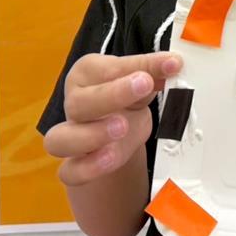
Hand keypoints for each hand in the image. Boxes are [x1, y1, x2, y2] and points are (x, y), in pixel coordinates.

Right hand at [43, 52, 181, 185]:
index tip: (171, 64)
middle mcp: (73, 104)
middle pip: (80, 102)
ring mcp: (69, 137)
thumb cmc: (127, 99)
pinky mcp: (73, 166)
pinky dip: (87, 169)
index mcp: (88, 74)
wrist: (118, 135)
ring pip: (61, 139)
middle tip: (144, 86)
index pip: (108, 68)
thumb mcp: (143, 83)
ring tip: (122, 128)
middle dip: (112, 95)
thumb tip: (174, 63)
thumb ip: (154, 73)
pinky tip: (110, 160)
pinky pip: (69, 172)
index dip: (138, 66)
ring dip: (91, 135)